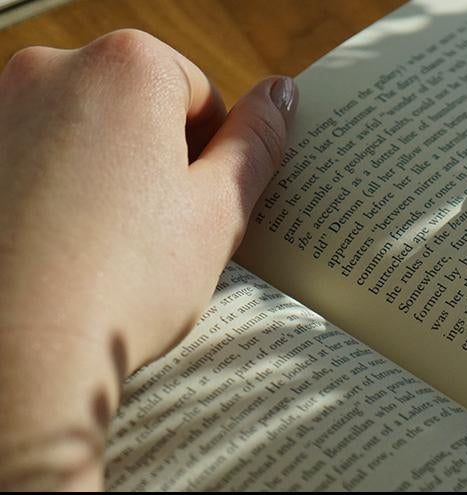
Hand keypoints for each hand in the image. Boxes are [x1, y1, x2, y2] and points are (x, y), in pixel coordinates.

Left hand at [0, 30, 292, 488]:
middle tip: (158, 234)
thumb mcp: (218, 212)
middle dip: (154, 159)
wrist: (12, 354)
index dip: (211, 157)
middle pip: (135, 103)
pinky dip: (50, 191)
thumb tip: (280, 95)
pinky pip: (31, 156)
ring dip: (103, 174)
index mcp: (127, 66)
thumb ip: (256, 142)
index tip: (199, 210)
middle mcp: (50, 68)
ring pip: (80, 131)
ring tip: (106, 248)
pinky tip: (59, 248)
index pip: (198, 94)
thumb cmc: (123, 283)